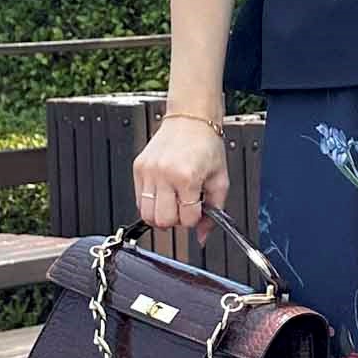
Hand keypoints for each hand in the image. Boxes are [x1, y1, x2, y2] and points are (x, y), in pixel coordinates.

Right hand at [133, 117, 229, 241]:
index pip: (187, 219)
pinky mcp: (138, 168)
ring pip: (146, 214)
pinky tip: (163, 192)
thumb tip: (203, 237)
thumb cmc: (206, 146)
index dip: (194, 219)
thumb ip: (215, 212)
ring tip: (172, 202)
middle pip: (163, 221)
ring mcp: (148, 171)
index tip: (197, 208)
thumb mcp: (220, 180)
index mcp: (187, 177)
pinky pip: (139, 200)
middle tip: (183, 208)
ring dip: (161, 215)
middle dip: (176, 220)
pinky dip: (151, 203)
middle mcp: (164, 174)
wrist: (190, 120)